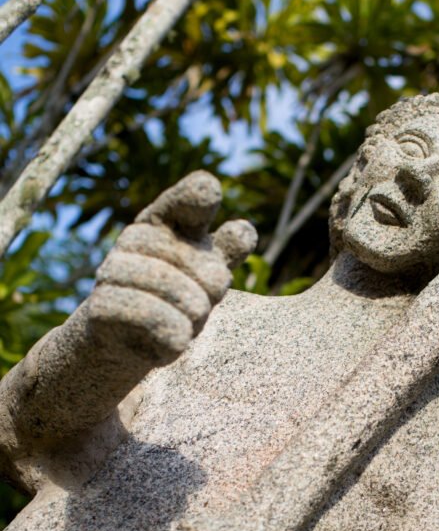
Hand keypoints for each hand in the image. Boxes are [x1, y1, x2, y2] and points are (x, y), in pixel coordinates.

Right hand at [88, 171, 256, 364]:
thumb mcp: (206, 271)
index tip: (209, 190)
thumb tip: (244, 230)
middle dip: (212, 301)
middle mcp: (138, 237)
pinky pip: (164, 324)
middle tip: (191, 304)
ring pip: (192, 304)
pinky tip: (163, 338)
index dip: (200, 196)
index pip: (191, 199)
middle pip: (214, 276)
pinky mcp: (102, 304)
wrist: (119, 338)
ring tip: (175, 321)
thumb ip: (227, 249)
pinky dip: (175, 340)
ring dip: (193, 323)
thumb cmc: (172, 297)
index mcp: (166, 220)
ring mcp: (115, 269)